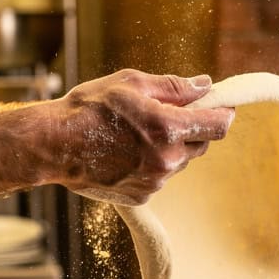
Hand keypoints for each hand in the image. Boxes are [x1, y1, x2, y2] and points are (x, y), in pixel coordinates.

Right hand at [51, 69, 233, 204]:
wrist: (54, 145)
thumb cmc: (89, 108)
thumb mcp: (132, 83)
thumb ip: (174, 87)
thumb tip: (205, 86)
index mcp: (168, 127)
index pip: (218, 125)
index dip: (224, 113)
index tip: (223, 107)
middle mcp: (167, 158)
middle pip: (202, 145)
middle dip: (193, 129)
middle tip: (169, 116)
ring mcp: (156, 180)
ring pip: (180, 162)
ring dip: (170, 148)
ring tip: (137, 135)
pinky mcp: (143, 195)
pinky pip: (160, 178)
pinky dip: (152, 165)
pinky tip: (127, 154)